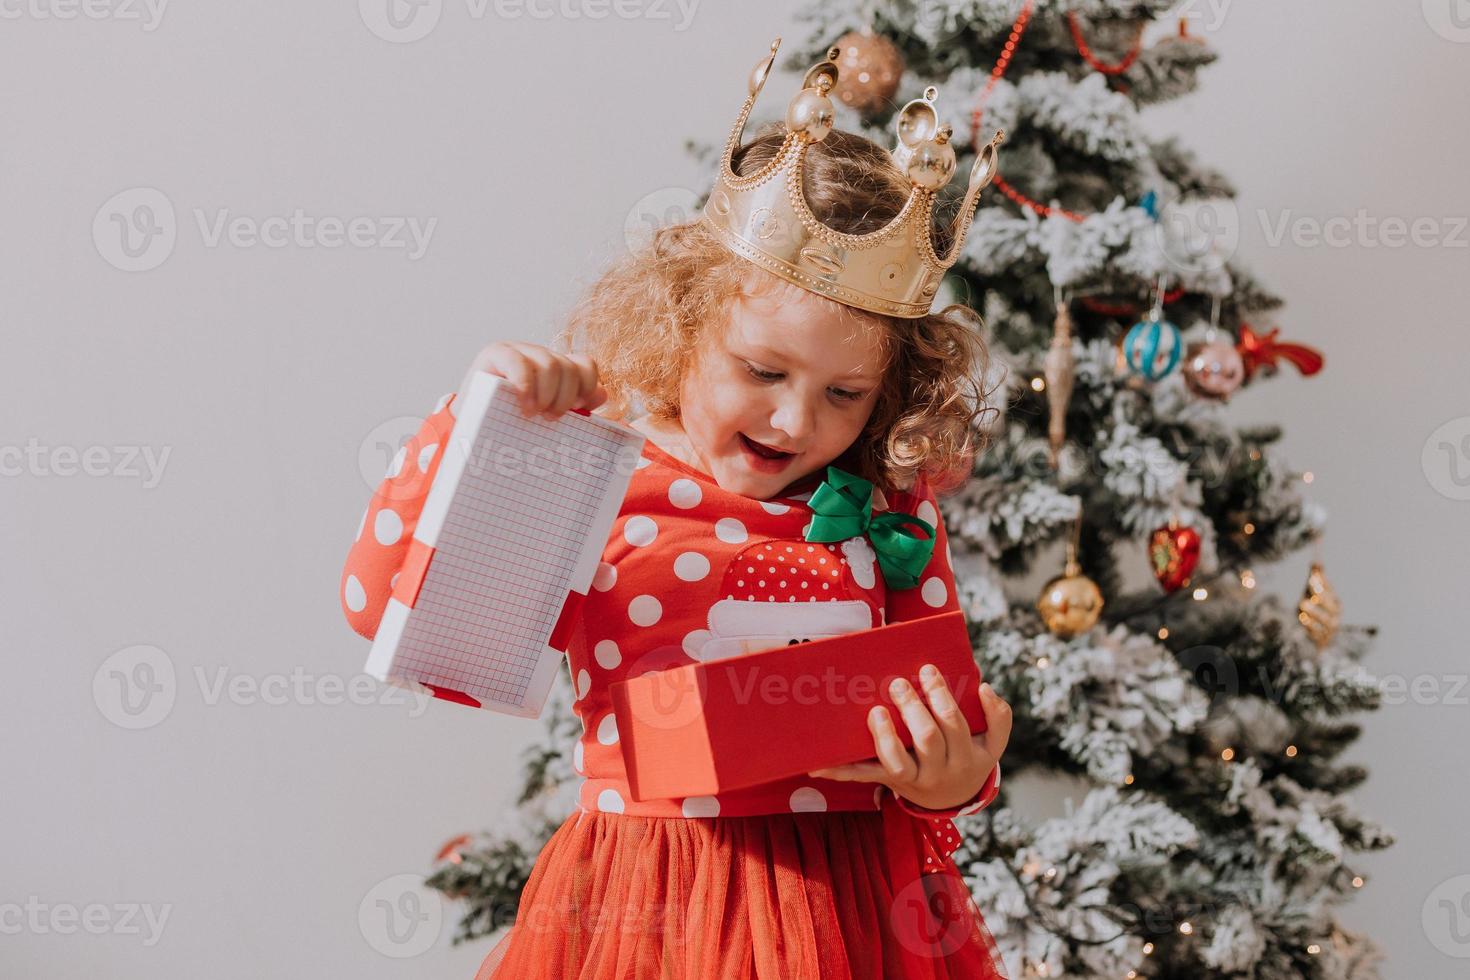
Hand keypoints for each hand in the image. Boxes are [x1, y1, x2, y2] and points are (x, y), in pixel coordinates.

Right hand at [459, 341, 607, 419]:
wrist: (470, 429)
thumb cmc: (513, 425)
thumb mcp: (547, 417)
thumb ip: (575, 407)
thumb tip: (601, 394)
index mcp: (556, 369)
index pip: (584, 364)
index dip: (586, 385)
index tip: (579, 410)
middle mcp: (539, 355)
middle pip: (568, 366)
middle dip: (565, 396)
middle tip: (552, 419)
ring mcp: (518, 351)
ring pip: (549, 364)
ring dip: (546, 394)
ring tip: (534, 415)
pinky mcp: (496, 354)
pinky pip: (518, 362)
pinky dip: (526, 385)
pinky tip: (524, 405)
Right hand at [807, 667, 1011, 810]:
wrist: (956, 794)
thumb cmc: (912, 774)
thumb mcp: (885, 776)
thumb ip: (853, 770)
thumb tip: (812, 766)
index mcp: (911, 778)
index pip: (897, 762)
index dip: (887, 737)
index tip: (876, 711)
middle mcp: (940, 772)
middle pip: (928, 740)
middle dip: (913, 708)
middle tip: (898, 683)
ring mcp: (968, 761)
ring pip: (957, 728)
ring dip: (942, 696)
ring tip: (927, 672)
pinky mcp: (991, 752)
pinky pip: (999, 729)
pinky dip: (994, 706)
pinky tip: (981, 686)